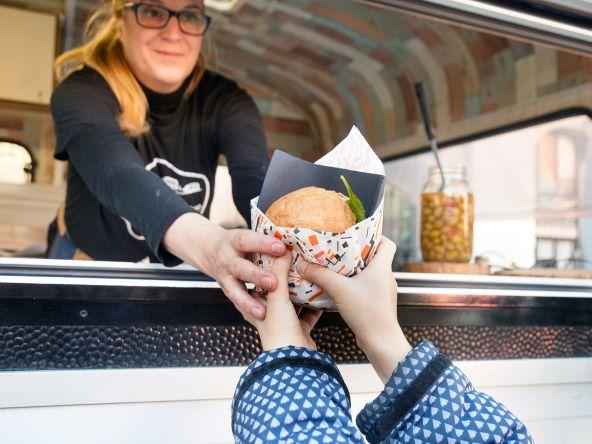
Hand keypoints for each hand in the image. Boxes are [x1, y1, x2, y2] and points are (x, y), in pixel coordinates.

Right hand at [163, 213, 286, 320]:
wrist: (208, 249)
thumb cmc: (239, 242)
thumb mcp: (247, 236)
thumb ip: (265, 242)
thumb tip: (290, 245)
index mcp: (233, 241)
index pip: (248, 240)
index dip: (263, 244)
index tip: (281, 248)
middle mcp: (226, 259)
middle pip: (240, 268)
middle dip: (256, 276)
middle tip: (274, 283)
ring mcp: (223, 276)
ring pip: (234, 291)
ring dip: (248, 302)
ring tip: (262, 313)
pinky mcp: (226, 290)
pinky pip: (236, 302)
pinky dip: (246, 310)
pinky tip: (259, 319)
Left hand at [246, 251, 321, 350]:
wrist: (293, 360)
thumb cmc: (279, 331)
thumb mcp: (276, 297)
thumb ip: (279, 274)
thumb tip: (283, 250)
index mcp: (255, 306)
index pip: (256, 283)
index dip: (262, 268)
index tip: (273, 253)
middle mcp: (268, 315)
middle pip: (275, 292)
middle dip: (284, 279)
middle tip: (294, 262)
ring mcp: (284, 324)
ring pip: (292, 303)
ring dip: (300, 291)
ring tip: (309, 274)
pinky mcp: (299, 331)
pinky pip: (308, 315)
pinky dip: (315, 306)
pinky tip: (323, 295)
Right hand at [297, 236, 410, 382]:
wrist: (380, 342)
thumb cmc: (367, 313)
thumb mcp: (339, 289)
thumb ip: (320, 275)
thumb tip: (302, 264)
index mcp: (383, 267)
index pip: (387, 243)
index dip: (375, 236)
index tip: (358, 234)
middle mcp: (386, 277)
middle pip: (375, 257)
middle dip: (357, 252)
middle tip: (339, 249)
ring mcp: (382, 292)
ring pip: (369, 273)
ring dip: (353, 269)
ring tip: (335, 267)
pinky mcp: (377, 304)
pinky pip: (365, 287)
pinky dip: (353, 284)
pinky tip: (338, 288)